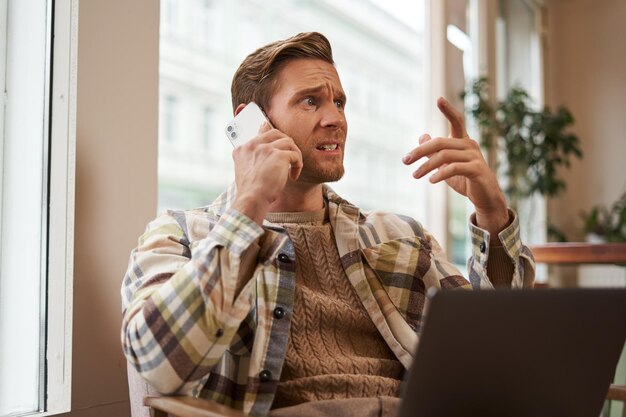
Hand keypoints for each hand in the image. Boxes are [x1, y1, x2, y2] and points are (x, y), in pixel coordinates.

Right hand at [231, 122, 302, 224]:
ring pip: (289, 142)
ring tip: (293, 168)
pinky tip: (293, 176)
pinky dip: (297, 165)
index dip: (274, 141)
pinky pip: (295, 155)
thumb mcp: (246, 170)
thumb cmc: (250, 190)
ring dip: (294, 155)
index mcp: (243, 148)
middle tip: (289, 158)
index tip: (280, 151)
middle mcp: (253, 145)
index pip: (262, 133)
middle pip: (276, 133)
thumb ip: (253, 157)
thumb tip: (264, 145)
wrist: (252, 199)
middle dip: (286, 144)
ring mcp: (266, 148)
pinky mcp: (278, 155)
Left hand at [402, 97, 508, 238]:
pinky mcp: (476, 170)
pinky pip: (454, 168)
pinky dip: (440, 174)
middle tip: (405, 161)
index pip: (457, 121)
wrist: (485, 197)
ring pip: (444, 156)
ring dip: (426, 166)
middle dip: (420, 151)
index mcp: (463, 141)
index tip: (439, 99)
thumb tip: (422, 135)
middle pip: (440, 142)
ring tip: (415, 175)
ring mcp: (474, 157)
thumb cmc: (465, 179)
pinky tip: (431, 180)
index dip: (448, 110)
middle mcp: (469, 145)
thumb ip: (435, 151)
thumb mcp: (446, 165)